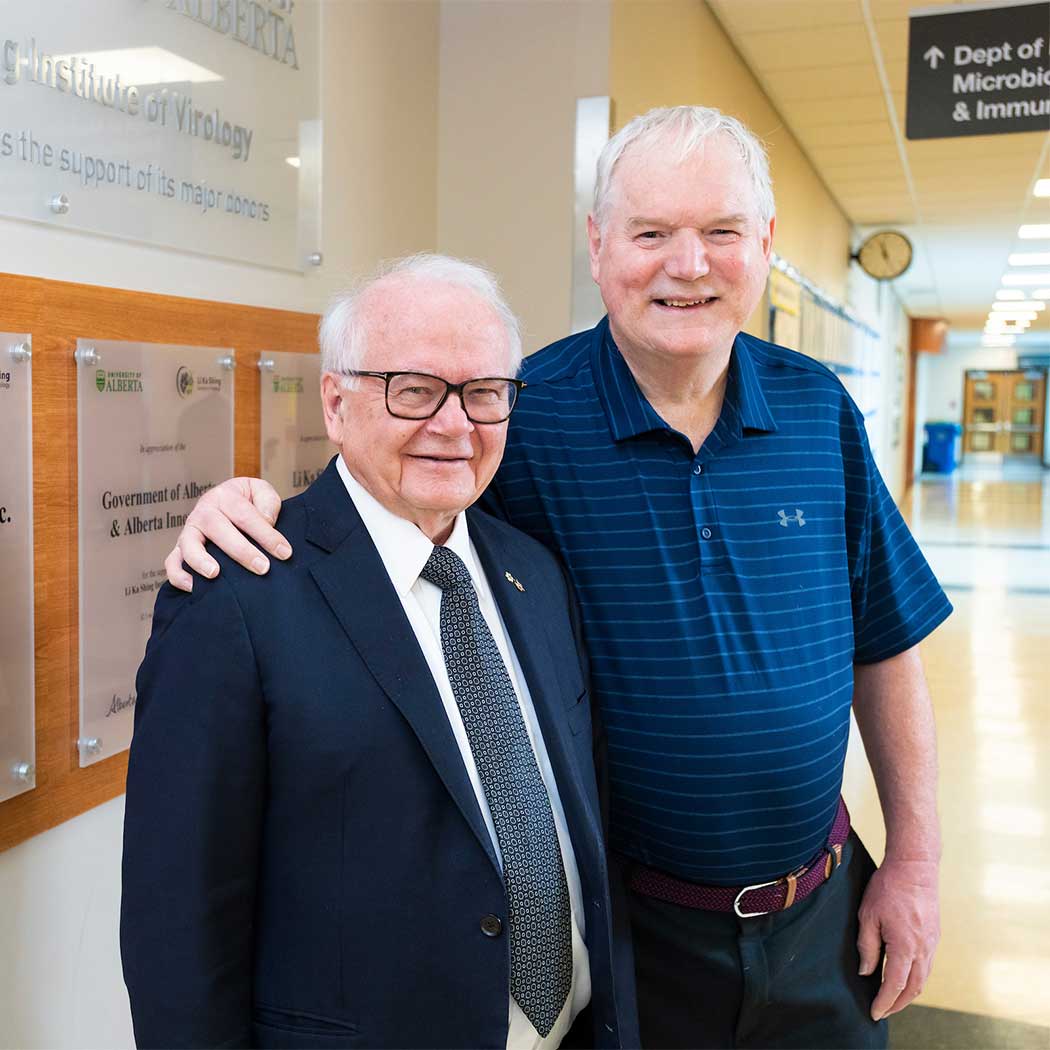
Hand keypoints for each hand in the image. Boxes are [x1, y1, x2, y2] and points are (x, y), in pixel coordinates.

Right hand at [164, 478, 288, 591]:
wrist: (227, 503)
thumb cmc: (248, 502)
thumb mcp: (261, 492)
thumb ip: (267, 502)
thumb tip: (266, 521)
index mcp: (224, 496)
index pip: (246, 515)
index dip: (266, 535)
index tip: (284, 552)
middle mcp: (203, 512)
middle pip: (218, 529)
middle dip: (242, 551)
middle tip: (262, 568)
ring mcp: (190, 531)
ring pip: (189, 545)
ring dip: (200, 560)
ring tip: (215, 574)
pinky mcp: (180, 549)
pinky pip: (172, 562)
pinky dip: (178, 575)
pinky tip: (193, 587)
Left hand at [856, 857, 939, 1020]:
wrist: (915, 868)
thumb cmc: (888, 888)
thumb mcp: (868, 915)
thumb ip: (867, 946)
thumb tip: (866, 971)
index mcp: (904, 947)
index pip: (894, 985)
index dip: (884, 1002)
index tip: (874, 1013)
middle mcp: (923, 950)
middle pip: (913, 989)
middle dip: (897, 1004)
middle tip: (882, 1011)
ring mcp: (932, 945)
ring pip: (923, 980)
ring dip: (908, 994)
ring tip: (892, 999)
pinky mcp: (935, 937)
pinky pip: (927, 967)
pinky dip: (916, 979)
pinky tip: (905, 977)